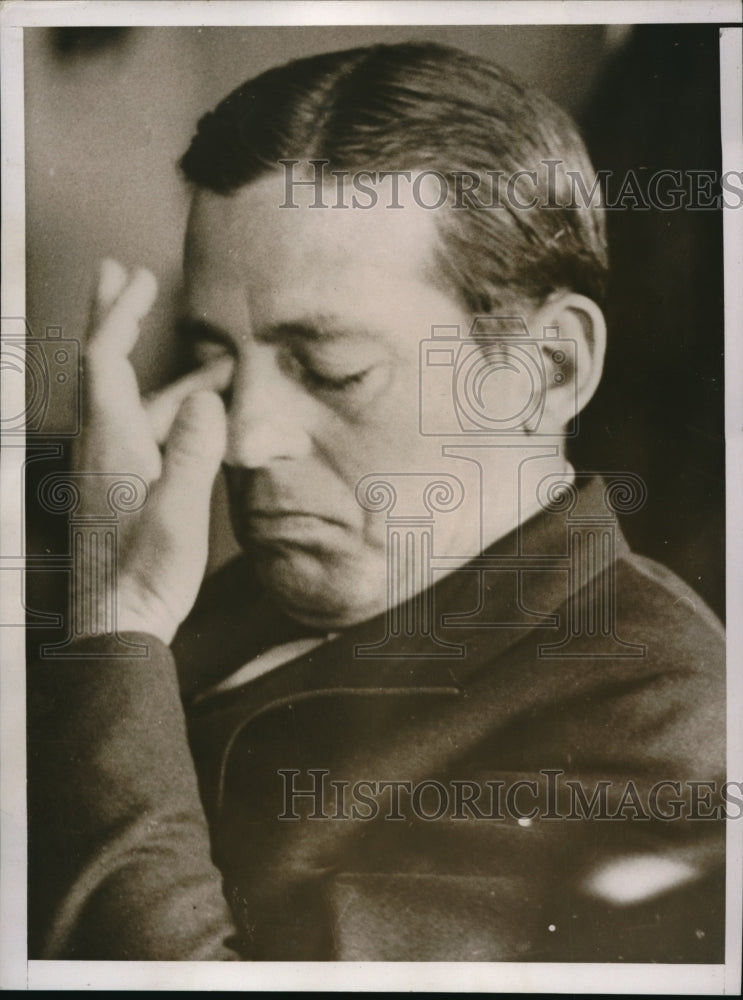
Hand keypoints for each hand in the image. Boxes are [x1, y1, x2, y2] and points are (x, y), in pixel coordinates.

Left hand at [74, 258, 233, 643]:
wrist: (116, 623)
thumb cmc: (145, 572)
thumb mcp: (180, 511)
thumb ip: (194, 453)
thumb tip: (208, 399)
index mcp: (110, 442)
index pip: (105, 359)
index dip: (120, 313)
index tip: (137, 277)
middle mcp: (101, 445)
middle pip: (101, 365)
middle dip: (112, 316)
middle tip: (119, 274)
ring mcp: (109, 465)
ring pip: (133, 401)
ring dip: (166, 373)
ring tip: (215, 358)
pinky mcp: (122, 485)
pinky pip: (146, 433)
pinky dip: (173, 414)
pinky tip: (204, 418)